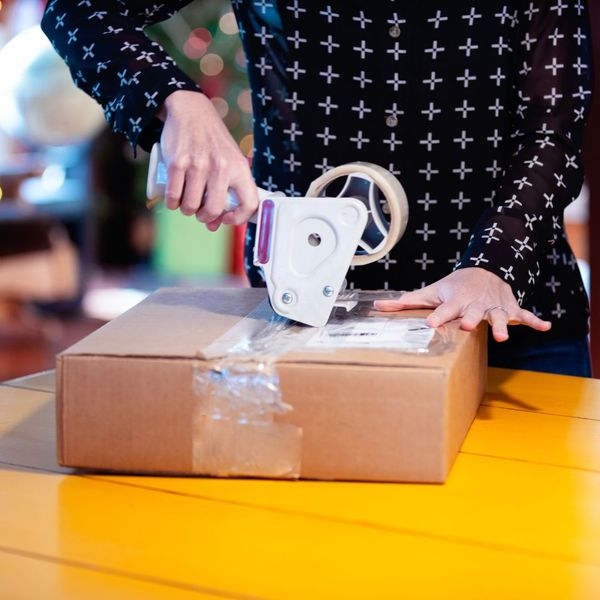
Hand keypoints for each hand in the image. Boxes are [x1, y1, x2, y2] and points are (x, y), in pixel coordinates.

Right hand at [157, 90, 257, 230]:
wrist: (191, 112)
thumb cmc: (213, 143)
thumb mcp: (230, 162)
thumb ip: (227, 192)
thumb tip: (213, 226)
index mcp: (239, 168)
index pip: (250, 204)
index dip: (238, 219)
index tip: (226, 218)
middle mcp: (221, 167)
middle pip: (214, 210)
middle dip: (205, 217)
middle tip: (200, 212)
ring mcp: (198, 164)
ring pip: (191, 206)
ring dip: (186, 210)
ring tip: (186, 202)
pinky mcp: (177, 162)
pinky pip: (173, 197)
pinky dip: (172, 203)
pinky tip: (174, 199)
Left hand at [373, 267, 551, 341]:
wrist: (484, 271)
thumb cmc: (453, 287)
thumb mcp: (431, 292)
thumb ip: (406, 302)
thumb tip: (376, 305)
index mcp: (454, 301)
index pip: (443, 310)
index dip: (437, 317)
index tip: (430, 325)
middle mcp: (474, 304)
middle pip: (472, 313)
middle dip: (470, 319)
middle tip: (467, 326)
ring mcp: (493, 306)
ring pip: (498, 315)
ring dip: (501, 324)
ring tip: (503, 336)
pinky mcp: (509, 307)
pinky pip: (524, 314)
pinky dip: (534, 320)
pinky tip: (546, 327)